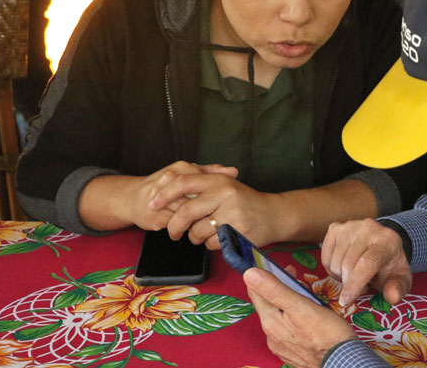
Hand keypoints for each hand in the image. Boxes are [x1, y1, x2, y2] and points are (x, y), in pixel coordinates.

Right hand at [121, 161, 228, 230]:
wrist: (131, 198)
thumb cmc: (163, 185)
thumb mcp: (186, 173)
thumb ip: (210, 172)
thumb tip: (234, 171)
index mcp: (181, 169)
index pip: (207, 182)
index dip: (217, 195)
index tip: (224, 202)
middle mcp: (170, 181)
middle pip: (199, 198)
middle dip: (208, 208)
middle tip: (215, 214)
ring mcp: (162, 198)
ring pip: (189, 212)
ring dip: (198, 219)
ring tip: (203, 220)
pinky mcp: (156, 215)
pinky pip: (178, 224)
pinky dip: (186, 226)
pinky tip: (189, 226)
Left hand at [149, 170, 281, 249]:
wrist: (275, 215)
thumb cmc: (246, 203)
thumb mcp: (226, 187)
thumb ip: (202, 187)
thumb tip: (167, 189)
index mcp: (218, 180)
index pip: (183, 182)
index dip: (164, 194)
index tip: (151, 204)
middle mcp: (224, 193)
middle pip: (186, 211)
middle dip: (174, 226)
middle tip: (172, 233)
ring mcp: (232, 212)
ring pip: (197, 231)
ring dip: (195, 238)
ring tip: (204, 235)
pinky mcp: (237, 230)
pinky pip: (211, 243)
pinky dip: (210, 245)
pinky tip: (221, 239)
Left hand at [244, 268, 357, 367]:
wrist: (343, 363)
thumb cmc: (326, 333)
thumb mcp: (301, 306)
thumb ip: (275, 289)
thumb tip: (249, 273)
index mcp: (270, 322)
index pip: (255, 292)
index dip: (263, 275)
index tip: (277, 265)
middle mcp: (271, 336)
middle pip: (268, 305)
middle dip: (278, 288)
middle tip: (295, 276)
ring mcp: (282, 346)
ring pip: (279, 318)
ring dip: (286, 304)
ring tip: (303, 295)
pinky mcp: (293, 353)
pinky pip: (288, 331)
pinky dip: (293, 319)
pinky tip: (306, 318)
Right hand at [322, 219, 411, 306]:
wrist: (381, 244)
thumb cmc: (390, 265)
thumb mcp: (401, 279)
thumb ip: (398, 289)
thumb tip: (392, 297)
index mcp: (387, 241)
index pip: (368, 262)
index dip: (355, 284)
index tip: (345, 301)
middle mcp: (368, 228)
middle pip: (348, 264)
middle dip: (349, 284)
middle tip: (360, 286)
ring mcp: (350, 226)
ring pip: (334, 262)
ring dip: (340, 277)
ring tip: (354, 276)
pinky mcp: (335, 228)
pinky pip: (325, 257)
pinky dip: (330, 269)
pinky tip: (343, 268)